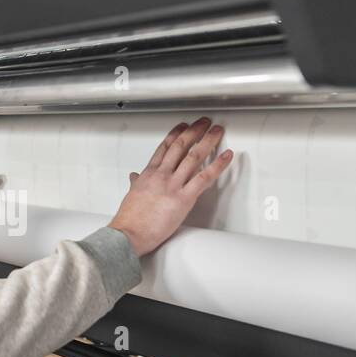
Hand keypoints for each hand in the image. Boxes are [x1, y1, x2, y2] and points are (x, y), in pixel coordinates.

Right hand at [108, 118, 232, 256]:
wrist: (129, 233)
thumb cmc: (129, 219)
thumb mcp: (131, 195)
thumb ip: (136, 183)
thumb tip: (134, 176)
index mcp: (149, 174)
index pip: (165, 147)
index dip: (176, 133)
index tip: (184, 126)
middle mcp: (162, 175)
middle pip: (181, 146)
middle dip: (194, 131)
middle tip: (204, 122)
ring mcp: (173, 185)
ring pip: (194, 156)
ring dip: (208, 141)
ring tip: (217, 131)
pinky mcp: (184, 198)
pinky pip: (204, 177)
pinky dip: (218, 165)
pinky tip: (227, 156)